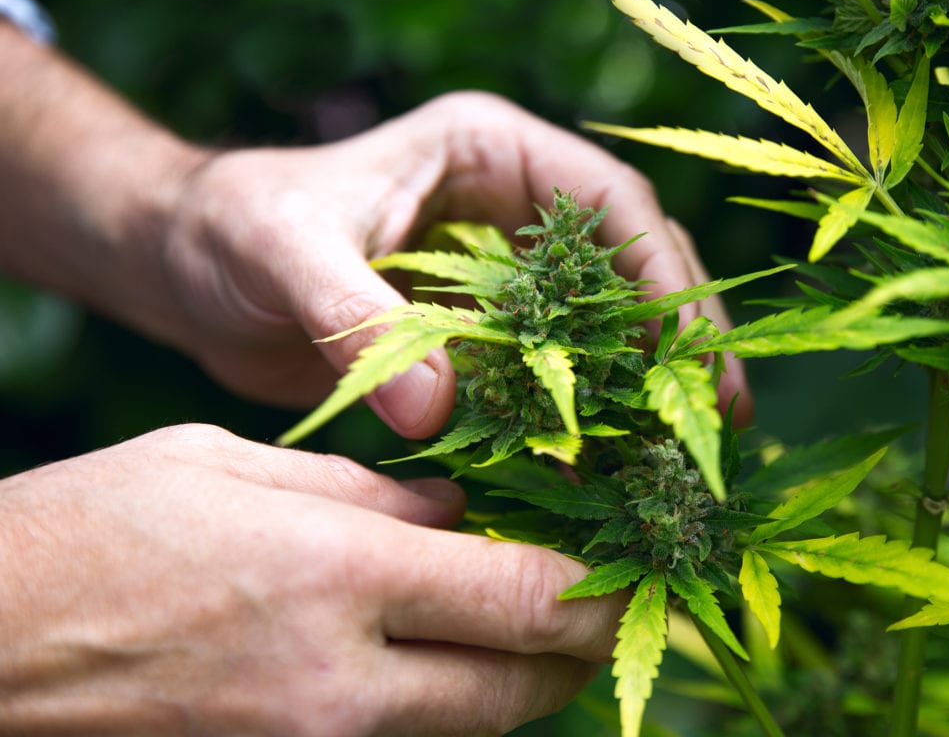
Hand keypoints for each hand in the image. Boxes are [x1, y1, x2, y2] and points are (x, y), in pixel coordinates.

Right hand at [0, 425, 624, 736]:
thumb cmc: (98, 529)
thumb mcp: (239, 466)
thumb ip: (369, 492)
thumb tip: (459, 510)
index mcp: (342, 574)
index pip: (530, 598)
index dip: (598, 587)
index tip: (622, 559)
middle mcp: (345, 682)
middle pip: (526, 688)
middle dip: (578, 646)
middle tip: (591, 598)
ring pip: (478, 730)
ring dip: (518, 681)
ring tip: (519, 621)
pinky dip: (449, 710)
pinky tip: (436, 660)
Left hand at [162, 91, 751, 435]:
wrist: (188, 270)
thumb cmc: (230, 231)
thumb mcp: (285, 254)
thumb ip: (356, 320)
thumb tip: (435, 410)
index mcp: (488, 152)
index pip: (609, 202)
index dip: (661, 275)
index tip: (690, 354)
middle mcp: (512, 208)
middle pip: (630, 265)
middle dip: (678, 339)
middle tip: (718, 420)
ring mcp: (503, 272)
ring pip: (604, 325)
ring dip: (644, 387)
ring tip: (680, 458)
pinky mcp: (483, 332)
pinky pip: (554, 373)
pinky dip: (583, 418)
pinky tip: (605, 470)